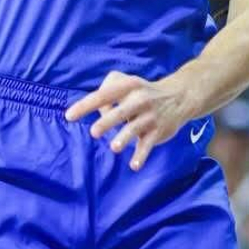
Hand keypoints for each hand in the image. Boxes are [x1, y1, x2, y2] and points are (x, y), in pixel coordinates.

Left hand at [66, 68, 193, 168]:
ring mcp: (149, 116)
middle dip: (107, 122)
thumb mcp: (126, 82)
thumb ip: (107, 93)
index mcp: (128, 86)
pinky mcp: (158, 131)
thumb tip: (99, 114)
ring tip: (114, 147)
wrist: (179, 97)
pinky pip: (148, 144)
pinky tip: (134, 166)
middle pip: (120, 111)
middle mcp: (139, 100)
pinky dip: (142, 155)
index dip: (86, 105)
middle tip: (94, 132)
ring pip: (135, 128)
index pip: (103, 95)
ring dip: (124, 138)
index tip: (69, 116)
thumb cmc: (142, 91)